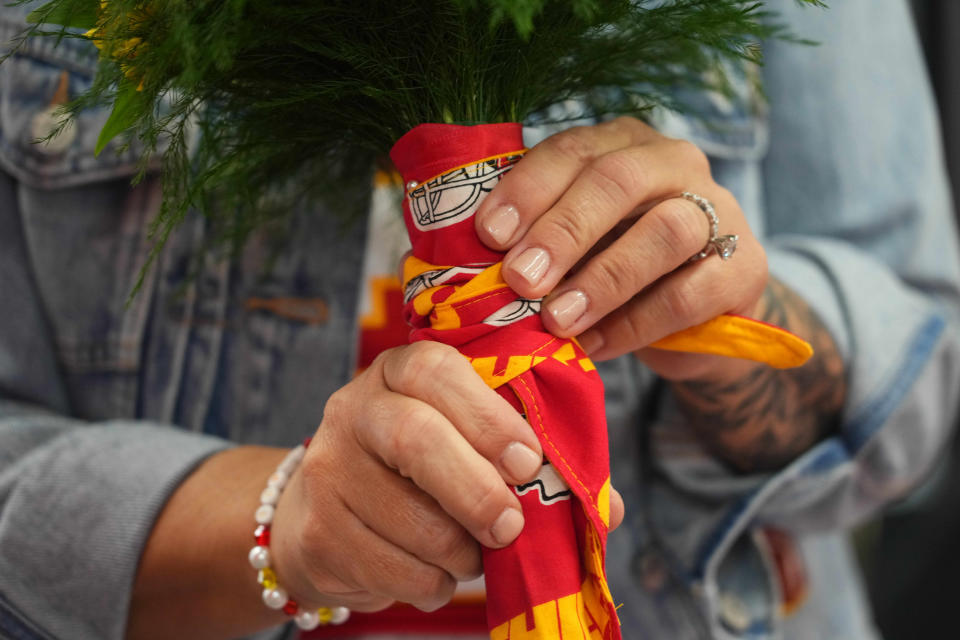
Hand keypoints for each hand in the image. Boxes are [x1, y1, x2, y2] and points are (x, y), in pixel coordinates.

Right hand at [271, 341, 624, 612]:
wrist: (325, 512)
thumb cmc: (417, 471)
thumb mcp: (466, 444)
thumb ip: (532, 462)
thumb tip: (607, 508)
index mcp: (400, 373)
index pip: (436, 370)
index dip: (488, 415)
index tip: (527, 460)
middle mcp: (354, 409)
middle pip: (415, 438)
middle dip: (477, 490)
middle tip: (511, 525)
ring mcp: (328, 469)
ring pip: (408, 518)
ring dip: (460, 550)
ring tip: (473, 553)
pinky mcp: (317, 531)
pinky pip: (390, 568)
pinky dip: (431, 583)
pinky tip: (437, 574)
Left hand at [475, 116, 767, 380]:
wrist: (695, 317)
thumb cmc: (615, 266)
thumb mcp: (575, 242)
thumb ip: (536, 236)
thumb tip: (472, 258)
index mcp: (623, 144)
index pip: (572, 149)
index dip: (528, 190)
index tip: (489, 236)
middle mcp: (674, 163)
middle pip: (618, 180)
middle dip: (562, 231)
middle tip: (520, 279)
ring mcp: (719, 212)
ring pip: (665, 231)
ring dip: (602, 279)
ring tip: (557, 319)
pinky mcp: (743, 268)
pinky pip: (687, 293)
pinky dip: (634, 324)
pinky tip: (595, 343)